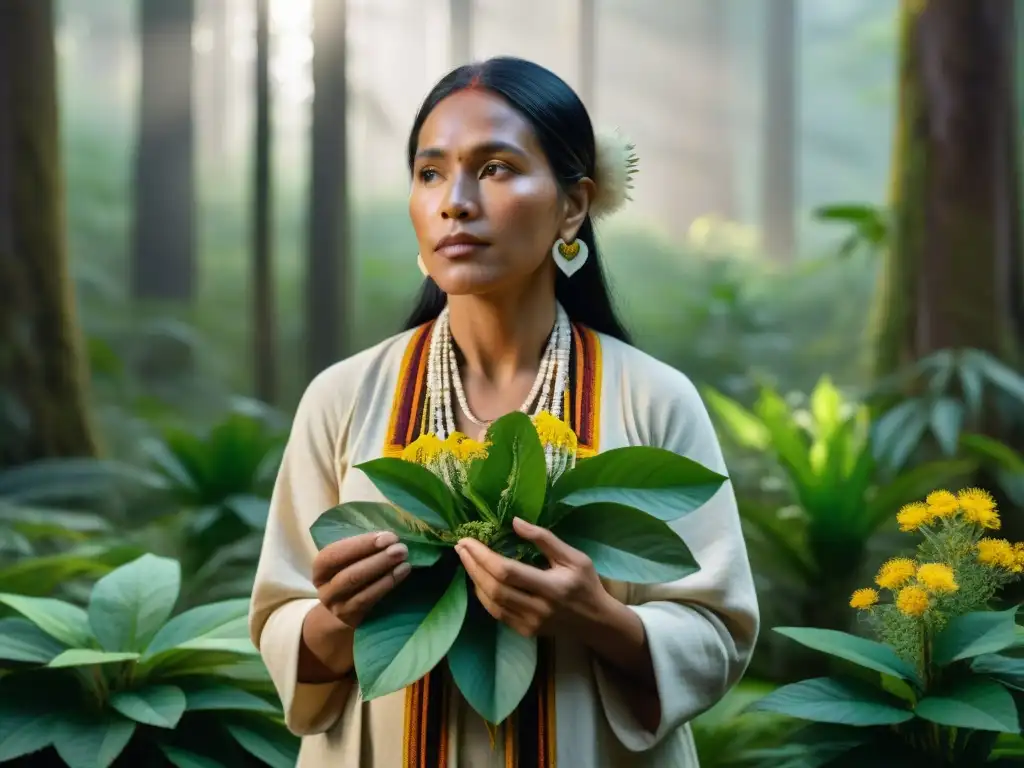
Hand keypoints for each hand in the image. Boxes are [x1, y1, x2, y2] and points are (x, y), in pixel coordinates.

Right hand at [311, 531, 410, 627]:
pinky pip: (369, 599)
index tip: (387, 537)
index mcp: (320, 568)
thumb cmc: (352, 573)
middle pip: (349, 573)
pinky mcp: (352, 618)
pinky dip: (387, 584)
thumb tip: (388, 534)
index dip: (360, 544)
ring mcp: (337, 606)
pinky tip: (402, 572)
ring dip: (384, 571)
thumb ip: (362, 547)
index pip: (334, 554)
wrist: (346, 609)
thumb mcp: (349, 560)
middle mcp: (325, 588)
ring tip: (404, 558)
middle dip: (377, 558)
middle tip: (400, 547)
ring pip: (359, 587)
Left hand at [455, 517, 609, 638]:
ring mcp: (530, 624)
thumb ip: (545, 539)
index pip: (507, 571)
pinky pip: (497, 614)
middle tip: (461, 547)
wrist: (596, 622)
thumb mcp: (574, 557)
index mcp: (552, 587)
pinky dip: (484, 596)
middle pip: (494, 588)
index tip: (468, 541)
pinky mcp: (525, 631)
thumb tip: (515, 521)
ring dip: (475, 580)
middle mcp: (538, 608)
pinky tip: (479, 580)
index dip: (483, 556)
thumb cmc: (586, 584)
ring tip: (466, 560)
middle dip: (473, 566)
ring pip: (492, 603)